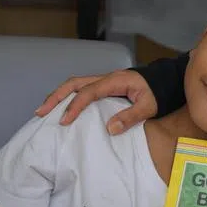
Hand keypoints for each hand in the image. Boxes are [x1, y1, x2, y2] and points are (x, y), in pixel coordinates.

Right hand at [34, 69, 156, 134]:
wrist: (166, 80)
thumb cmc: (158, 92)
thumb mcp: (149, 106)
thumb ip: (131, 116)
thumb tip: (110, 128)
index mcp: (115, 81)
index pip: (89, 92)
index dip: (74, 105)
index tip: (64, 121)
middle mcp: (107, 78)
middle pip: (75, 83)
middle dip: (56, 96)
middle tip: (40, 112)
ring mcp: (105, 81)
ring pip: (76, 84)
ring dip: (59, 96)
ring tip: (44, 111)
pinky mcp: (105, 86)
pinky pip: (82, 89)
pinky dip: (68, 97)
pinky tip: (61, 109)